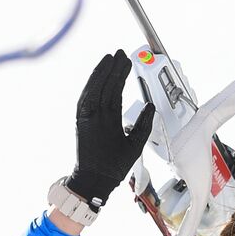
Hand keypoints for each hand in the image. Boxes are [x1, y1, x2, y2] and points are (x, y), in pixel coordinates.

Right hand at [65, 50, 155, 206]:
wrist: (99, 181)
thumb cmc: (114, 167)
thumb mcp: (136, 142)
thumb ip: (144, 124)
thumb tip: (151, 106)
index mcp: (111, 119)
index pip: (116, 91)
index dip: (121, 76)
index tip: (126, 62)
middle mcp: (100, 116)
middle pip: (107, 86)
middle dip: (113, 69)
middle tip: (120, 53)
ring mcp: (90, 118)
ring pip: (97, 89)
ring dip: (103, 73)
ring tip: (110, 58)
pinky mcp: (83, 122)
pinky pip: (87, 100)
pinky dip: (92, 86)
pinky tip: (99, 74)